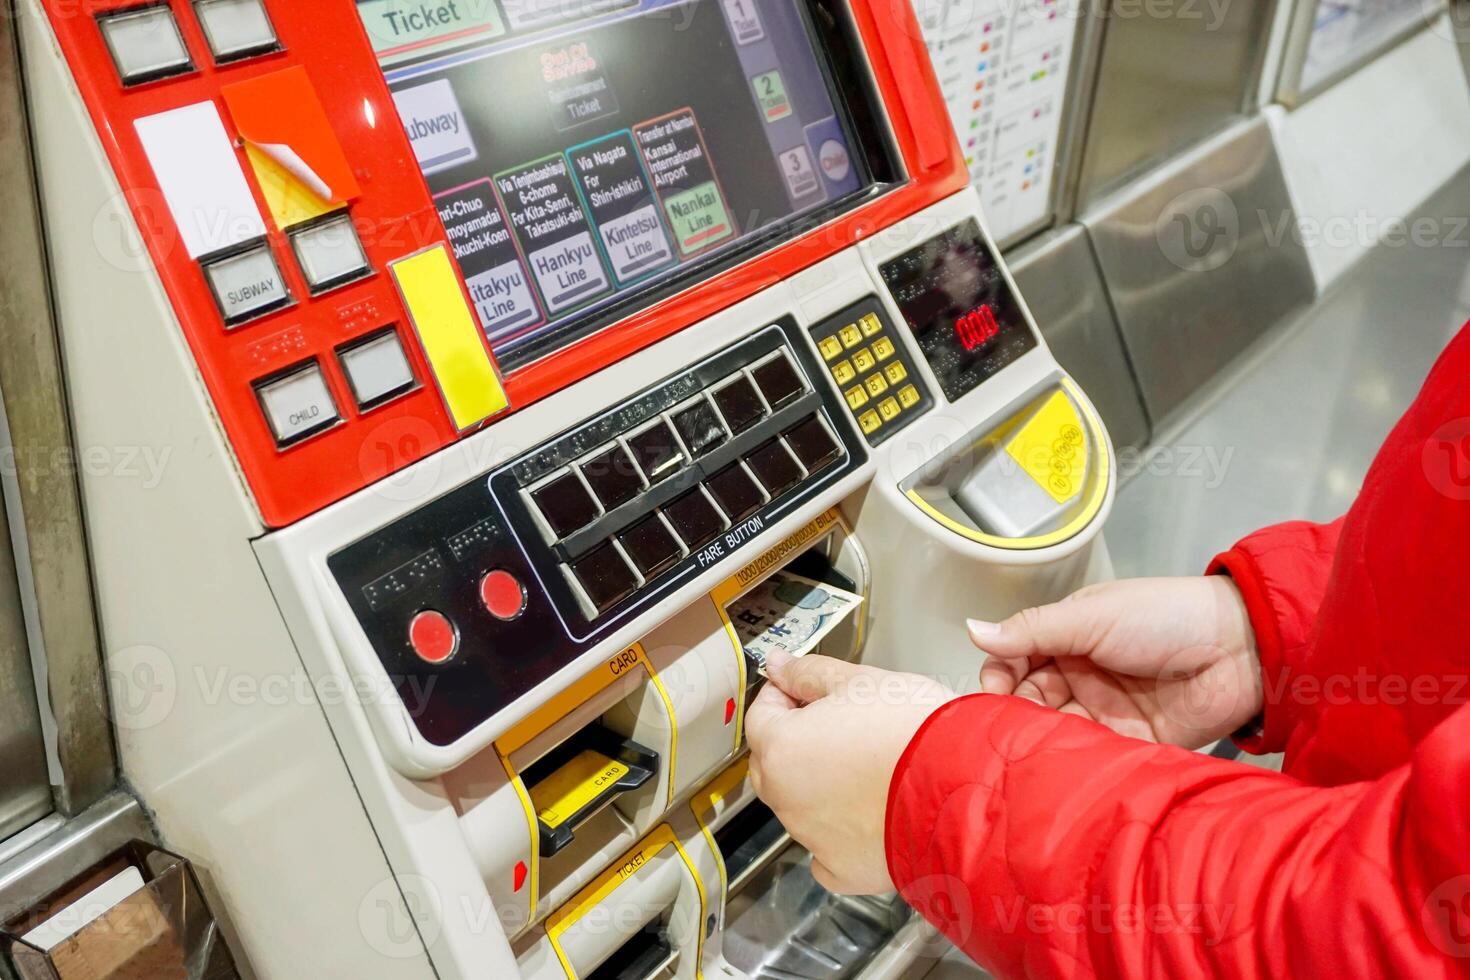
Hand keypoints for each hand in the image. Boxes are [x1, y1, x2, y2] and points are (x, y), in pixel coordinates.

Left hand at [744, 653, 954, 895]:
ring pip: (801, 805)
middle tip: (836, 723)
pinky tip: (868, 813)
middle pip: (773, 763)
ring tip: (868, 764)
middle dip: (795, 740)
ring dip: (820, 785)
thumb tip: (779, 666)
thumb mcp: (861, 681)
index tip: (802, 689)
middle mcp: (788, 799)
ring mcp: (812, 838)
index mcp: (782, 748)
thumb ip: (809, 673)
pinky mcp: (844, 869)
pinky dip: (840, 835)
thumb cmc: (918, 733)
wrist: (966, 788)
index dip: (782, 695)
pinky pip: (827, 852)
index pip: (760, 715)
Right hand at [971, 577, 1260, 747]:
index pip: (1015, 661)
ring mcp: (1104, 713)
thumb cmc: (1166, 617)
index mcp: (1067, 638)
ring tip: (1029, 750)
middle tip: (1010, 725)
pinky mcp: (1129, 746)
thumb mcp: (1091, 616)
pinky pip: (1090, 757)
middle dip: (1015, 713)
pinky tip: (1057, 768)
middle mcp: (1080, 676)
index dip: (998, 676)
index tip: (992, 691)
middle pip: (1030, 701)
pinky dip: (1071, 763)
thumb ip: (1032, 631)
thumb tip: (971, 631)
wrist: (1242, 648)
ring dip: (1039, 740)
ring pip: (1055, 732)